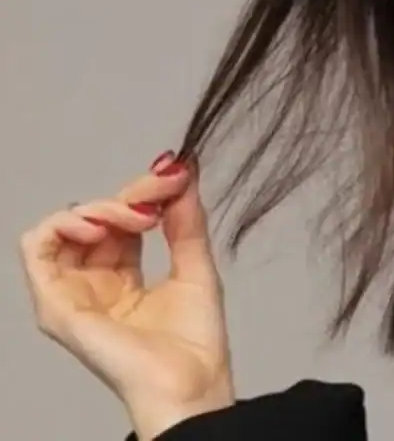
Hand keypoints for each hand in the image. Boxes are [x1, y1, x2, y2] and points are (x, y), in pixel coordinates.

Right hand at [18, 152, 235, 438]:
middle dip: (129, 195)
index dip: (144, 192)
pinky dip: (64, 224)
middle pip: (93, 219)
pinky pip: (36, 249)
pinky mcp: (56, 306)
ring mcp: (72, 295)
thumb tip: (181, 172)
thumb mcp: (195, 265)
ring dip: (100, 208)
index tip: (176, 176)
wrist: (191, 384)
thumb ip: (185, 219)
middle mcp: (92, 284)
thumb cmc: (194, 344)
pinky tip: (100, 226)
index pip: (119, 219)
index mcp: (122, 277)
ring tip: (138, 217)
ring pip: (63, 227)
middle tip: (161, 192)